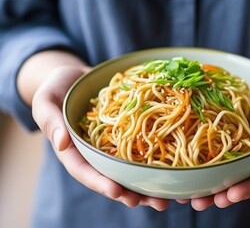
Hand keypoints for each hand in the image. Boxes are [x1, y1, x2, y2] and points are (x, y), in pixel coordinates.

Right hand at [32, 65, 168, 210]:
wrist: (76, 76)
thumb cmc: (56, 88)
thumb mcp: (45, 101)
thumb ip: (50, 121)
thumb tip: (61, 143)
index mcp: (73, 151)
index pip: (85, 171)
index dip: (101, 183)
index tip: (118, 192)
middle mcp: (95, 153)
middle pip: (113, 177)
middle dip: (134, 193)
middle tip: (155, 203)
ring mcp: (111, 145)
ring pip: (130, 169)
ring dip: (149, 184)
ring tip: (169, 196)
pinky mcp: (126, 134)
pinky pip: (141, 148)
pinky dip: (156, 160)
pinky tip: (174, 169)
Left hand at [182, 66, 249, 210]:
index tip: (232, 194)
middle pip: (247, 180)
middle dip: (224, 193)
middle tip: (201, 202)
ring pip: (233, 172)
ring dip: (212, 185)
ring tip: (190, 196)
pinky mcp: (242, 141)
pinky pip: (226, 154)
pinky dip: (208, 163)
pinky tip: (190, 168)